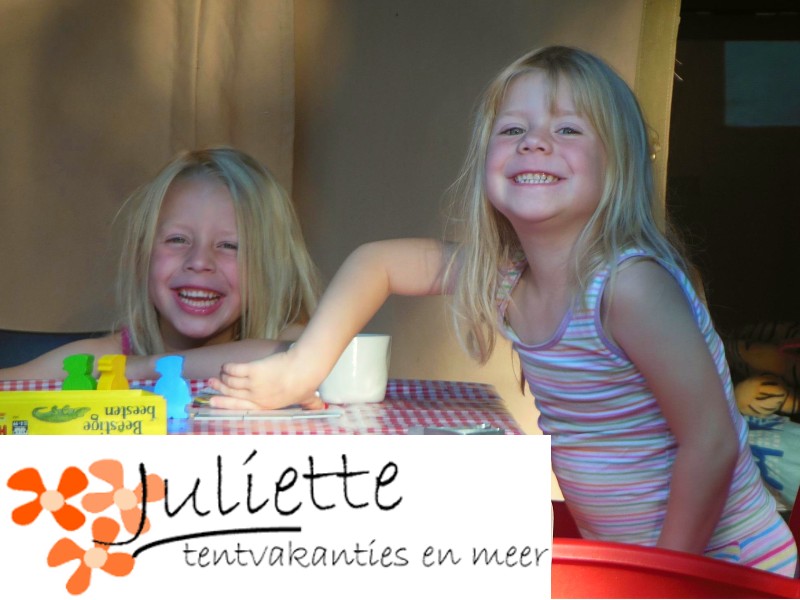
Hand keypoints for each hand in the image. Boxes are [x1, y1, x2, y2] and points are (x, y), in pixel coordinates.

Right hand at [207, 351, 324, 410]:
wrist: (304, 368)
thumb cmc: (306, 383)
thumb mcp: (307, 398)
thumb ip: (310, 404)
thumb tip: (320, 407)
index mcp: (267, 405)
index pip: (241, 407)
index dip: (225, 404)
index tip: (214, 402)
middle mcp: (257, 397)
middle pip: (232, 394)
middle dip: (219, 389)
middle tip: (210, 383)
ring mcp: (253, 384)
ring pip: (231, 382)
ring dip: (223, 376)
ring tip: (220, 372)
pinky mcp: (252, 370)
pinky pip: (234, 370)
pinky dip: (228, 367)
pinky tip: (226, 365)